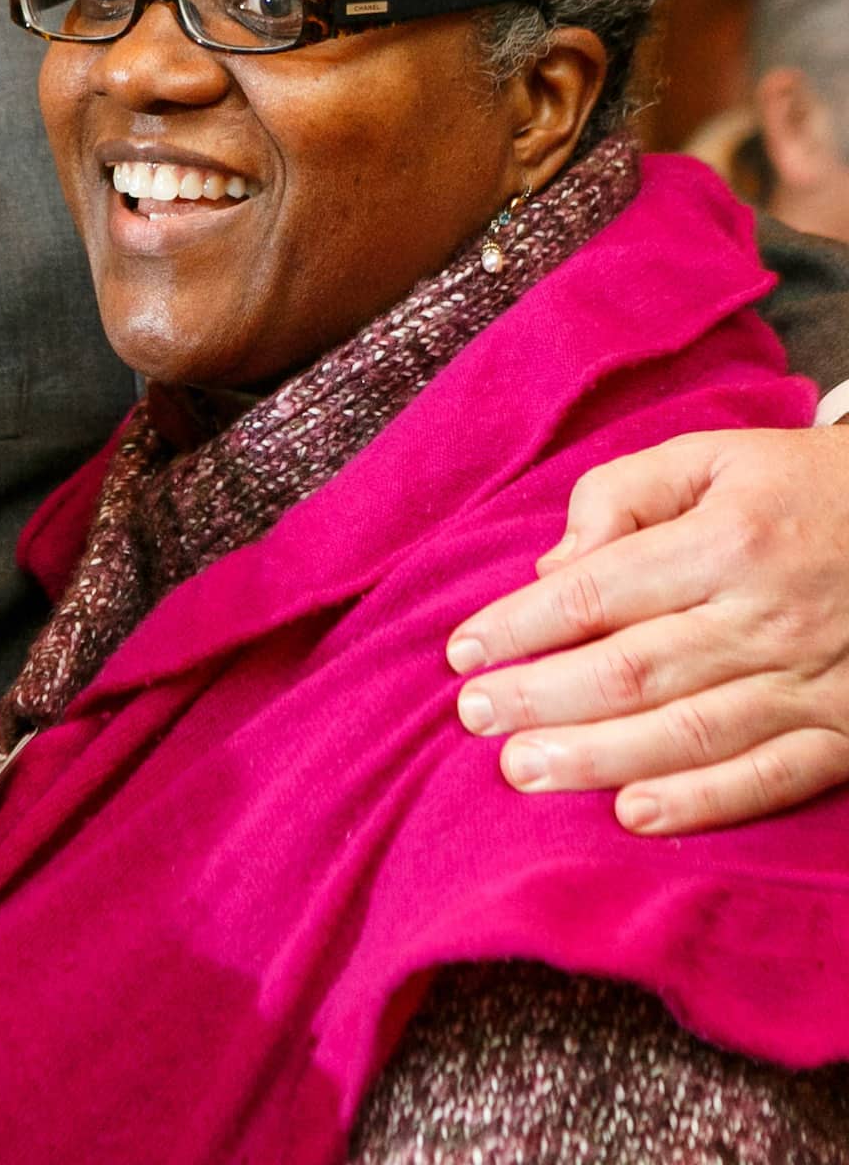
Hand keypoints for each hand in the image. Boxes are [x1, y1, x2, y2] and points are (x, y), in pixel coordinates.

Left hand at [445, 426, 848, 834]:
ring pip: (687, 732)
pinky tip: (633, 815)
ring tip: (521, 770)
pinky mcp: (847, 732)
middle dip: (540, 697)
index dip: (521, 625)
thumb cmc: (799, 487)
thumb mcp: (710, 457)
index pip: (597, 592)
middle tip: (472, 717)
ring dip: (596, 757)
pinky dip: (702, 802)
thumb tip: (554, 569)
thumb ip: (622, 495)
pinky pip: (770, 778)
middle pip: (630, 671)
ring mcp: (811, 683)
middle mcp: (765, 619)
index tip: (462, 651)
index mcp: (726, 543)